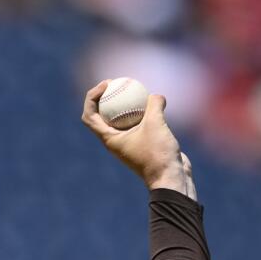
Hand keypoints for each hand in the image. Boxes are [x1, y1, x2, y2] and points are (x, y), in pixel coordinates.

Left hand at [82, 81, 196, 198]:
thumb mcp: (156, 125)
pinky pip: (139, 122)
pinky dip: (143, 111)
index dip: (92, 97)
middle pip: (102, 114)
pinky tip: (155, 100)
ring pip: (122, 118)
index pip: (89, 116)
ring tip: (135, 87)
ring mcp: (129, 142)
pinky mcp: (144, 142)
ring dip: (126, 103)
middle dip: (106, 96)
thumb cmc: (158, 155)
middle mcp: (116, 140)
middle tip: (118, 81)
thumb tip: (154, 95)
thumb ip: (153, 105)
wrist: (171, 178)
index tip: (106, 84)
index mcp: (109, 139)